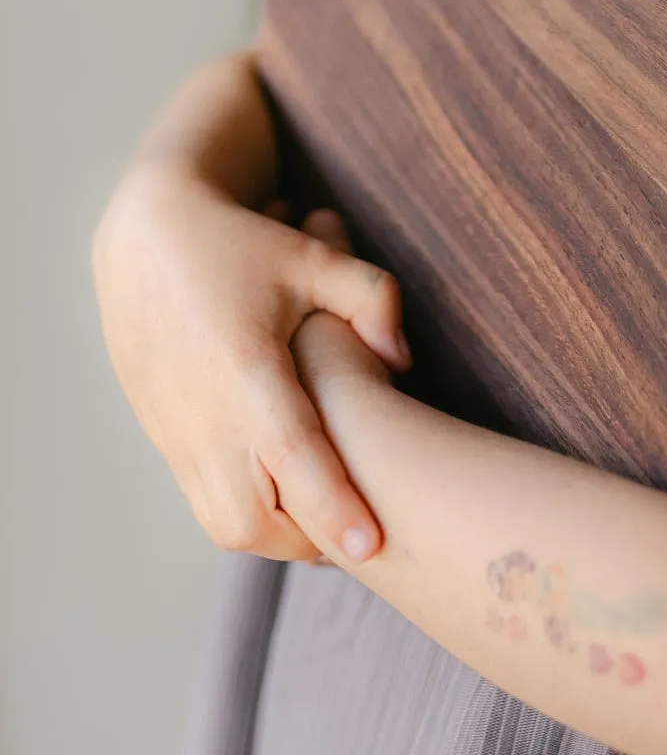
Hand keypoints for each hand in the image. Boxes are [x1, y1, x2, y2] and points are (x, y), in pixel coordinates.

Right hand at [92, 120, 412, 567]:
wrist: (142, 241)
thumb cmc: (238, 245)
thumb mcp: (311, 257)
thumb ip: (369, 299)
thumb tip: (402, 359)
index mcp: (246, 367)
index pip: (293, 454)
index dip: (332, 505)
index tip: (373, 546)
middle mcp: (206, 412)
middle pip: (252, 517)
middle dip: (310, 541)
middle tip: (363, 535)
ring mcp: (177, 431)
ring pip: (224, 523)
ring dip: (279, 535)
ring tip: (330, 521)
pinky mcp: (164, 437)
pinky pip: (204, 503)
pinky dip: (247, 515)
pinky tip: (288, 497)